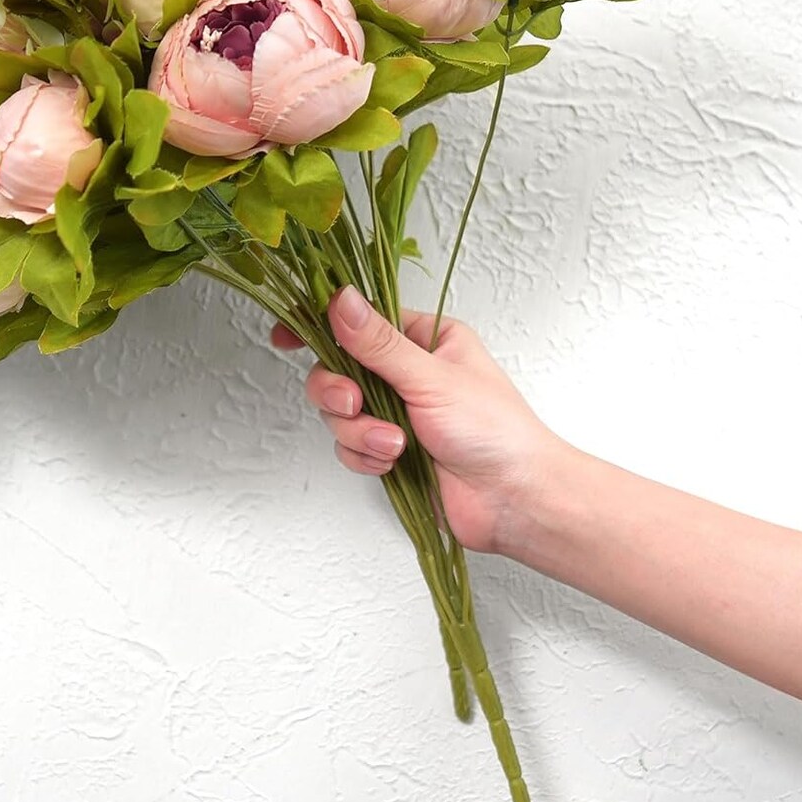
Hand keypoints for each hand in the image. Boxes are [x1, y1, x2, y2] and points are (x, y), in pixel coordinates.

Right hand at [272, 287, 565, 553]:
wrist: (515, 502)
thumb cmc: (497, 432)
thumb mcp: (432, 378)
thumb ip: (378, 343)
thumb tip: (340, 300)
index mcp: (427, 339)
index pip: (362, 320)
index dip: (322, 326)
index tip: (286, 336)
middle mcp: (409, 372)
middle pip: (339, 368)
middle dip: (339, 391)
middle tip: (354, 404)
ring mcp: (398, 413)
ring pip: (341, 412)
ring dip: (360, 432)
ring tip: (394, 445)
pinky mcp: (390, 451)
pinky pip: (350, 447)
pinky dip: (365, 456)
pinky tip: (393, 463)